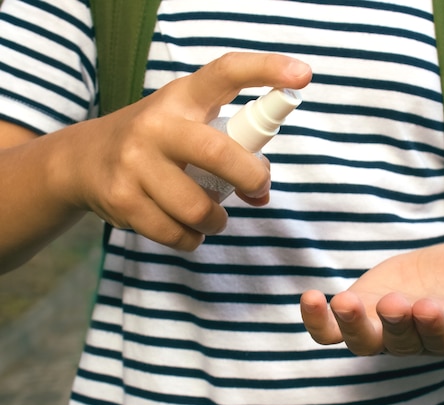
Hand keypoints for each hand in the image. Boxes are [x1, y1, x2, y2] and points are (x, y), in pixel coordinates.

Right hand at [50, 53, 311, 250]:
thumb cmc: (155, 143)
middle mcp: (157, 125)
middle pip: (219, 154)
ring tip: (210, 214)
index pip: (226, 72)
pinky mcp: (122, 199)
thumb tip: (261, 193)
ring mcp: (134, 163)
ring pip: (199, 208)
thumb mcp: (187, 126)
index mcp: (183, 98)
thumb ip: (228, 149)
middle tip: (256, 188)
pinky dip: (191, 239)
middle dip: (250, 178)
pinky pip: (176, 235)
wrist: (83, 160)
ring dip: (216, 220)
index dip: (266, 69)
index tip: (302, 74)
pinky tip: (185, 228)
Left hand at [300, 234, 443, 355]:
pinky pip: (331, 330)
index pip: (443, 336)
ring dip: (349, 325)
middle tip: (390, 304)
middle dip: (394, 324)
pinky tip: (308, 298)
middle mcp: (414, 336)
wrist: (441, 284)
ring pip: (363, 341)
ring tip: (341, 302)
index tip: (428, 309)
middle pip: (401, 341)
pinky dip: (318, 321)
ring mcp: (381, 328)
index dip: (435, 326)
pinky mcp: (357, 315)